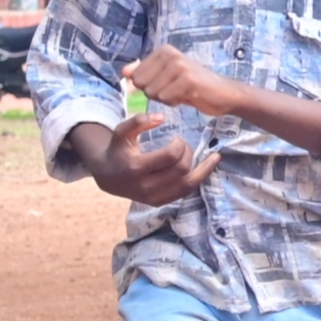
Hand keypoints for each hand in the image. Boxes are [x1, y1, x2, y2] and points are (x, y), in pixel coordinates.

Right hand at [83, 111, 218, 206]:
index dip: (179, 145)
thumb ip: (138, 121)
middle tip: (184, 145)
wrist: (108, 176)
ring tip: (213, 157)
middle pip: (181, 170)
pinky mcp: (159, 203)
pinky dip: (198, 180)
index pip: (170, 156)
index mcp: (136, 167)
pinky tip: (207, 169)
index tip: (177, 139)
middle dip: (188, 153)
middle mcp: (145, 186)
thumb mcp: (122, 132)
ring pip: (188, 185)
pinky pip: (185, 192)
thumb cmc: (117, 150)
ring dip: (202, 169)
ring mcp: (153, 197)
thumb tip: (161, 118)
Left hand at [120, 46, 241, 121]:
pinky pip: (165, 98)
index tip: (168, 84)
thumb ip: (144, 73)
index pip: (135, 76)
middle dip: (155, 93)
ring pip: (152, 93)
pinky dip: (175, 103)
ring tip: (183, 92)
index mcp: (163, 51)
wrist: (225, 94)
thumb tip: (124, 72)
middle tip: (175, 90)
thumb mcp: (166, 77)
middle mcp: (170, 54)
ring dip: (166, 99)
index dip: (149, 86)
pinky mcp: (188, 80)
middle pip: (141, 84)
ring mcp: (179, 66)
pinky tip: (189, 96)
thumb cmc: (194, 86)